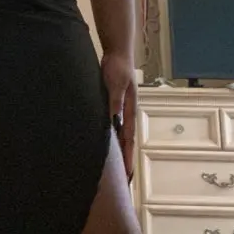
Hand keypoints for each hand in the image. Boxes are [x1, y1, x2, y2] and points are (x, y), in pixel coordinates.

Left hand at [101, 52, 136, 180]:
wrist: (117, 53)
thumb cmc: (118, 67)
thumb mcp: (115, 85)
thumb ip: (114, 103)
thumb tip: (114, 123)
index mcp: (129, 112)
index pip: (128, 140)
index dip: (127, 158)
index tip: (127, 176)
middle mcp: (125, 114)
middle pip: (125, 142)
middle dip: (124, 161)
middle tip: (123, 181)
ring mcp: (119, 110)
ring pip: (118, 136)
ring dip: (117, 152)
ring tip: (115, 169)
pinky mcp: (111, 105)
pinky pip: (110, 126)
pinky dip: (109, 138)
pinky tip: (104, 145)